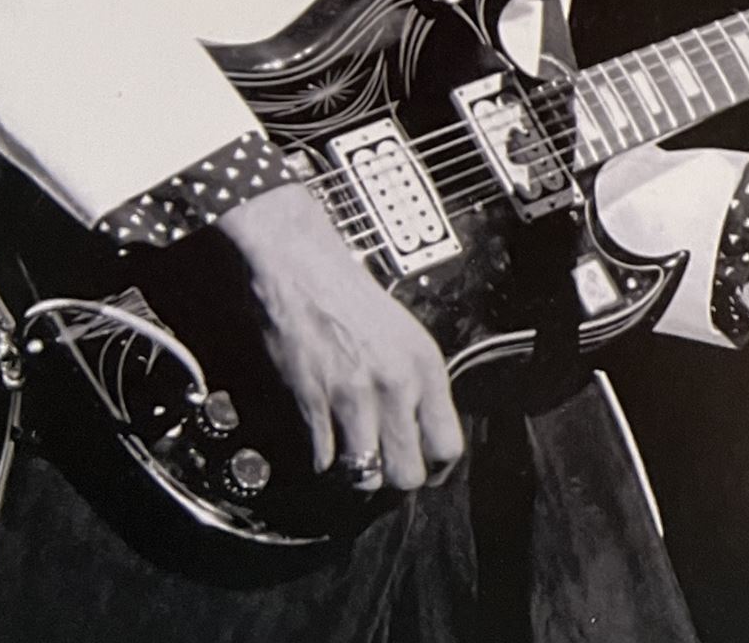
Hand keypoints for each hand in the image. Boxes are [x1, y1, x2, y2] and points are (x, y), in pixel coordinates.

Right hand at [217, 184, 462, 491]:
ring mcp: (353, 397)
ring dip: (356, 474)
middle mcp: (396, 384)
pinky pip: (324, 462)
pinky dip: (322, 460)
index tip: (422, 469)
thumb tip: (420, 436)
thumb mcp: (403, 334)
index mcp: (425, 365)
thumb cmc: (348, 294)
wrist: (300, 267)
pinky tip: (321, 438)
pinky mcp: (313, 403)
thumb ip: (416, 385)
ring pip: (366, 479)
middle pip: (408, 475)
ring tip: (350, 455)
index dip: (435, 468)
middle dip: (394, 481)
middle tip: (381, 467)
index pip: (448, 446)